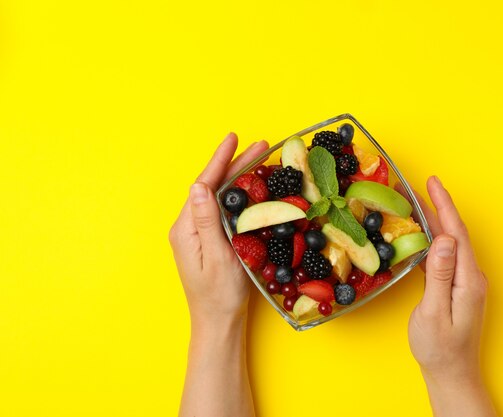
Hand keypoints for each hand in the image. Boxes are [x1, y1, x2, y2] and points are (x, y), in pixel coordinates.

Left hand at [169, 133, 268, 321]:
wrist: (218, 321)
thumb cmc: (219, 295)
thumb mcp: (216, 257)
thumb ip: (207, 221)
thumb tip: (199, 186)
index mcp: (187, 229)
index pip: (204, 184)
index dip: (220, 160)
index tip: (233, 138)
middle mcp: (189, 227)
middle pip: (213, 186)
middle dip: (236, 164)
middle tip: (261, 146)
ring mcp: (198, 233)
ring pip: (219, 196)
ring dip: (239, 176)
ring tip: (260, 160)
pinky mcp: (208, 240)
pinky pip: (223, 209)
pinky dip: (239, 194)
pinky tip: (252, 188)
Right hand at [405, 176, 494, 415]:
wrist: (452, 374)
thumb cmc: (440, 349)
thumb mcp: (435, 312)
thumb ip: (440, 276)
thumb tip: (444, 241)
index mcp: (468, 280)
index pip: (456, 233)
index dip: (444, 205)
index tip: (432, 182)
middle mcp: (471, 276)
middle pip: (454, 233)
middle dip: (437, 206)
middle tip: (418, 186)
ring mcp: (464, 282)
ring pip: (449, 242)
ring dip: (434, 221)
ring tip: (415, 203)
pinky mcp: (456, 287)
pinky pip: (444, 256)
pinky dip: (431, 239)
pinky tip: (419, 234)